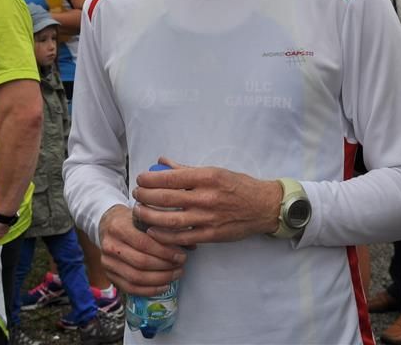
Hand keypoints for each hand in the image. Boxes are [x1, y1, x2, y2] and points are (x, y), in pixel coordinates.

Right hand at [98, 205, 186, 296]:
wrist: (108, 223)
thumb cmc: (132, 220)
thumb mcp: (146, 217)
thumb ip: (166, 229)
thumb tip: (191, 245)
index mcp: (119, 227)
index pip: (144, 243)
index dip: (165, 252)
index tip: (181, 255)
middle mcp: (110, 245)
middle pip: (141, 262)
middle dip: (165, 266)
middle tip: (180, 265)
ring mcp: (107, 262)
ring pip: (136, 278)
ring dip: (160, 279)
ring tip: (175, 275)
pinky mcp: (109, 274)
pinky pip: (130, 288)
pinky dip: (149, 290)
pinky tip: (163, 286)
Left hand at [130, 159, 282, 245]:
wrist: (264, 206)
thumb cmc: (239, 186)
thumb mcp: (215, 171)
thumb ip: (186, 169)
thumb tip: (162, 162)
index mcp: (207, 177)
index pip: (170, 177)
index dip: (150, 179)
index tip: (140, 179)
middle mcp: (206, 197)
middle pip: (166, 198)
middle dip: (146, 196)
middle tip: (137, 194)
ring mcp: (208, 217)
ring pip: (170, 219)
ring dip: (150, 216)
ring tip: (139, 212)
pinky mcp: (211, 235)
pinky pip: (182, 237)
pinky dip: (164, 235)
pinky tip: (153, 231)